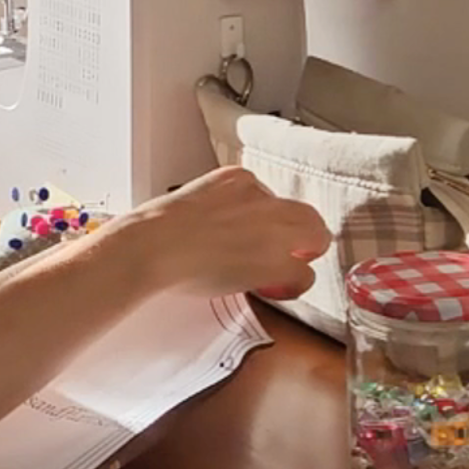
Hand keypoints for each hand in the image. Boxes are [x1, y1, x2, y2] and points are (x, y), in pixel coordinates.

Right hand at [106, 166, 330, 299]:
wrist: (152, 246)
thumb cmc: (155, 232)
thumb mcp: (190, 204)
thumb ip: (217, 212)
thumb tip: (219, 235)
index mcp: (237, 179)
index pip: (270, 198)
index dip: (268, 223)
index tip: (255, 239)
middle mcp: (261, 197)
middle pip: (305, 214)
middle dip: (301, 236)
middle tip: (287, 256)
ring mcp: (272, 226)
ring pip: (316, 238)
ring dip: (300, 258)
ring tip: (279, 275)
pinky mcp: (275, 258)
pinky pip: (304, 274)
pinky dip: (293, 285)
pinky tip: (274, 289)